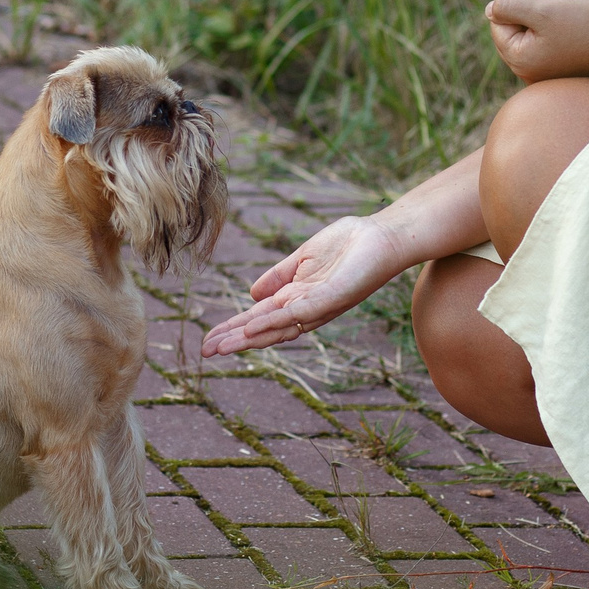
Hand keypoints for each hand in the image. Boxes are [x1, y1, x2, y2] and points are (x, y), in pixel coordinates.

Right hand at [201, 215, 405, 356]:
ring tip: (222, 347)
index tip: (209, 339)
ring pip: (278, 327)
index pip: (260, 317)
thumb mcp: (304, 258)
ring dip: (248, 338)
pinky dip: (274, 321)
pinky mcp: (332, 298)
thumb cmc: (349, 244)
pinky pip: (299, 313)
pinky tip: (253, 327)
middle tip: (206, 352)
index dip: (234, 328)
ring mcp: (319, 305)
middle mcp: (306, 308)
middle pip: (265, 329)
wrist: (382, 235)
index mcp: (297, 298)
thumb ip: (279, 276)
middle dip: (235, 340)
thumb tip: (252, 295)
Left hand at [485, 0, 588, 82]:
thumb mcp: (543, 9)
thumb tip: (490, 10)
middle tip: (559, 20)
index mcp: (519, 60)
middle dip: (531, 17)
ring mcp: (541, 75)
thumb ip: (510, 7)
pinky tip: (573, 38)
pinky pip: (543, 44)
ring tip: (567, 28)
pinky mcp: (556, 72)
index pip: (499, 23)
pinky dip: (554, 34)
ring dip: (543, 24)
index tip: (548, 13)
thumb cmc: (585, 26)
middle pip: (512, 31)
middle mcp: (526, 74)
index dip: (522, 8)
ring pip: (528, 35)